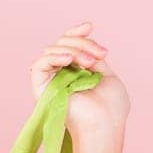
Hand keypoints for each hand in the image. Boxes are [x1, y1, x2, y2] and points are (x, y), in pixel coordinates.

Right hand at [29, 19, 130, 139]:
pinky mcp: (40, 89)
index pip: (69, 45)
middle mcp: (61, 76)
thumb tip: (85, 41)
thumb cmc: (112, 108)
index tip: (90, 26)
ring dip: (73, 50)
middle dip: (82, 44)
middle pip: (63, 44)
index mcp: (76, 73)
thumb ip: (92, 57)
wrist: (106, 125)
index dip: (77, 33)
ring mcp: (51, 82)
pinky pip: (40, 65)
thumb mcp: (107, 74)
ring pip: (53, 50)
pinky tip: (68, 59)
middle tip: (99, 56)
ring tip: (89, 63)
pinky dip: (53, 57)